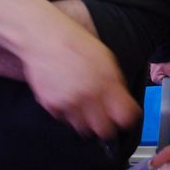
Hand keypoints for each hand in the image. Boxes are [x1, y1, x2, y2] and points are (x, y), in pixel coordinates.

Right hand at [22, 13, 140, 139]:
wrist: (43, 39)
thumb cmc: (75, 43)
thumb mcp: (106, 58)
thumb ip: (116, 83)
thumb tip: (122, 103)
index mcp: (107, 82)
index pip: (125, 117)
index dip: (126, 119)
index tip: (124, 117)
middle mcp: (88, 96)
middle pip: (104, 130)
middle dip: (106, 126)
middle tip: (104, 118)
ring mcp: (69, 103)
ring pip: (84, 129)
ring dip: (87, 122)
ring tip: (84, 107)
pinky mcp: (51, 106)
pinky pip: (65, 120)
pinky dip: (68, 113)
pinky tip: (67, 98)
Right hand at [149, 59, 169, 84]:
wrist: (162, 50)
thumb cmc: (165, 60)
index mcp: (156, 79)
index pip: (167, 86)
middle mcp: (154, 76)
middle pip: (167, 80)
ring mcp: (155, 71)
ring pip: (167, 75)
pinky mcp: (157, 66)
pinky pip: (165, 70)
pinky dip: (168, 68)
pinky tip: (169, 64)